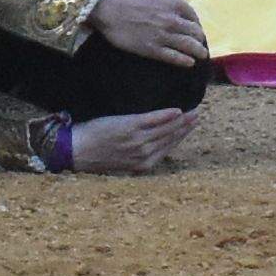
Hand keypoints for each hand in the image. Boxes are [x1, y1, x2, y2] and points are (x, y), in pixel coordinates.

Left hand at [65, 107, 193, 177]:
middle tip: (198, 116)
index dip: (181, 137)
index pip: (168, 148)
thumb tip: (149, 141)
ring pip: (166, 130)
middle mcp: (144, 154)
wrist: (77, 150)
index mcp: (143, 164)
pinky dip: (166, 116)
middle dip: (186, 127)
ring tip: (192, 112)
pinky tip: (176, 110)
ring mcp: (138, 141)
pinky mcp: (130, 127)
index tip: (190, 127)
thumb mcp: (121, 159)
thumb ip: (138, 152)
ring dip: (182, 120)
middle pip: (171, 138)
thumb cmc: (95, 154)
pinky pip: (154, 120)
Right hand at [86, 0, 207, 67]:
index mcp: (174, 1)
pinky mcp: (151, 49)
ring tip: (201, 55)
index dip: (195, 21)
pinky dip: (184, 61)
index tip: (194, 25)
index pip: (193, 15)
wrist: (103, 5)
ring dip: (197, 51)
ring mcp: (162, 36)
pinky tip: (189, 63)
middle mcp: (172, 20)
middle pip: (194, 32)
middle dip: (198, 37)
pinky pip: (173, 57)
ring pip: (188, 46)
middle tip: (199, 41)